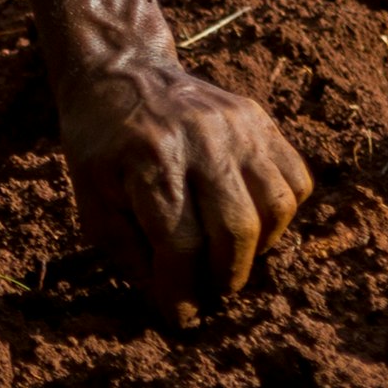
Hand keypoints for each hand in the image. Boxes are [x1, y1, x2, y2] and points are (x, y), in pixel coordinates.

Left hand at [59, 53, 312, 322]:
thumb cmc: (101, 146)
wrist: (120, 72)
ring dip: (257, 249)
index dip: (183, 293)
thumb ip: (130, 255)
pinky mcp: (258, 118)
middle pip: (236, 230)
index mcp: (149, 161)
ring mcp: (236, 125)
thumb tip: (174, 301)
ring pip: (275, 207)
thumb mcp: (92, 202)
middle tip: (209, 292)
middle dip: (224, 278)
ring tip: (229, 257)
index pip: (180, 246)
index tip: (179, 316)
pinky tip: (250, 221)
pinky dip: (280, 214)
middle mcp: (199, 139)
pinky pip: (295, 179)